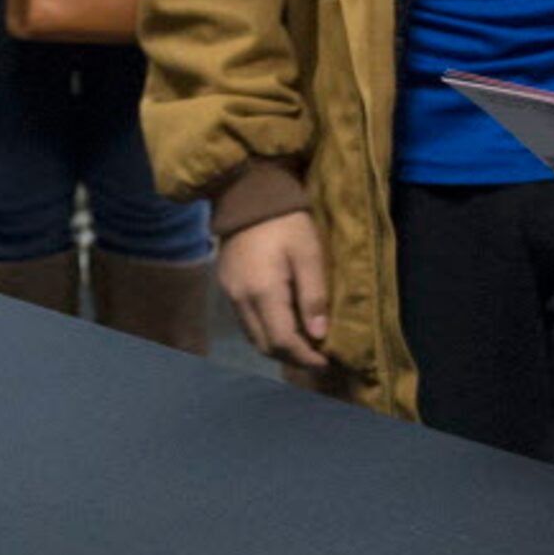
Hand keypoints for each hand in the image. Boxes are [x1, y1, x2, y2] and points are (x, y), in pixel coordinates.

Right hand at [218, 210, 329, 369]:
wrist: (248, 194)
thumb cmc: (286, 221)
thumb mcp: (309, 253)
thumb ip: (313, 295)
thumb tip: (319, 335)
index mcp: (263, 292)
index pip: (283, 341)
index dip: (306, 357)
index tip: (326, 360)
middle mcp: (241, 300)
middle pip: (265, 346)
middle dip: (292, 357)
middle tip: (318, 355)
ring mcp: (230, 294)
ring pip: (253, 337)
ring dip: (278, 346)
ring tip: (304, 342)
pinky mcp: (226, 286)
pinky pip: (245, 322)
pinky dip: (265, 331)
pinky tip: (283, 323)